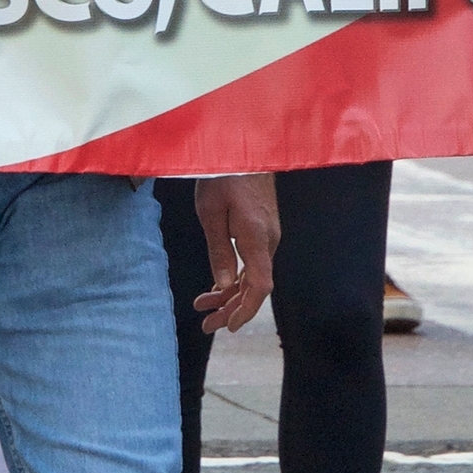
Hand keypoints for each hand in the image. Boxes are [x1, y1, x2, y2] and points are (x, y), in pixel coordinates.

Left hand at [186, 174, 282, 330]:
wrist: (243, 146)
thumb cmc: (222, 175)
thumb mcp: (211, 213)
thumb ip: (220, 251)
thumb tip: (225, 286)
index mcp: (257, 237)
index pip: (260, 285)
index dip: (246, 309)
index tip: (230, 326)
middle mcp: (269, 240)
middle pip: (255, 286)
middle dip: (231, 309)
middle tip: (206, 325)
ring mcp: (268, 235)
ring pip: (253, 275)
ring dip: (230, 294)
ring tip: (204, 309)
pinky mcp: (262, 228)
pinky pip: (252, 261)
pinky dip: (236, 277)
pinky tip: (218, 286)